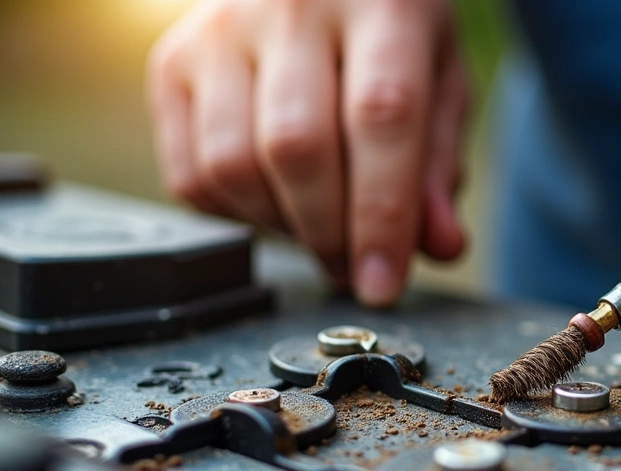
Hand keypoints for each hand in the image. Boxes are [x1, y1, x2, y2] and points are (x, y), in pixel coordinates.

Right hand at [148, 0, 467, 305]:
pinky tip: (273, 203)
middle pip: (297, 148)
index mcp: (381, 3)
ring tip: (318, 229)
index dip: (381, 216)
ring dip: (281, 228)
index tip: (383, 283)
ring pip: (233, 166)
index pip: (380, 117)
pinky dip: (234, 214)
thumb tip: (440, 246)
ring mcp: (219, 31)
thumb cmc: (387, 30)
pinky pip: (190, 173)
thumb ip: (439, 165)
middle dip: (329, 234)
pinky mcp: (171, 63)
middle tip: (353, 267)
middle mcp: (290, 5)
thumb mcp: (439, 82)